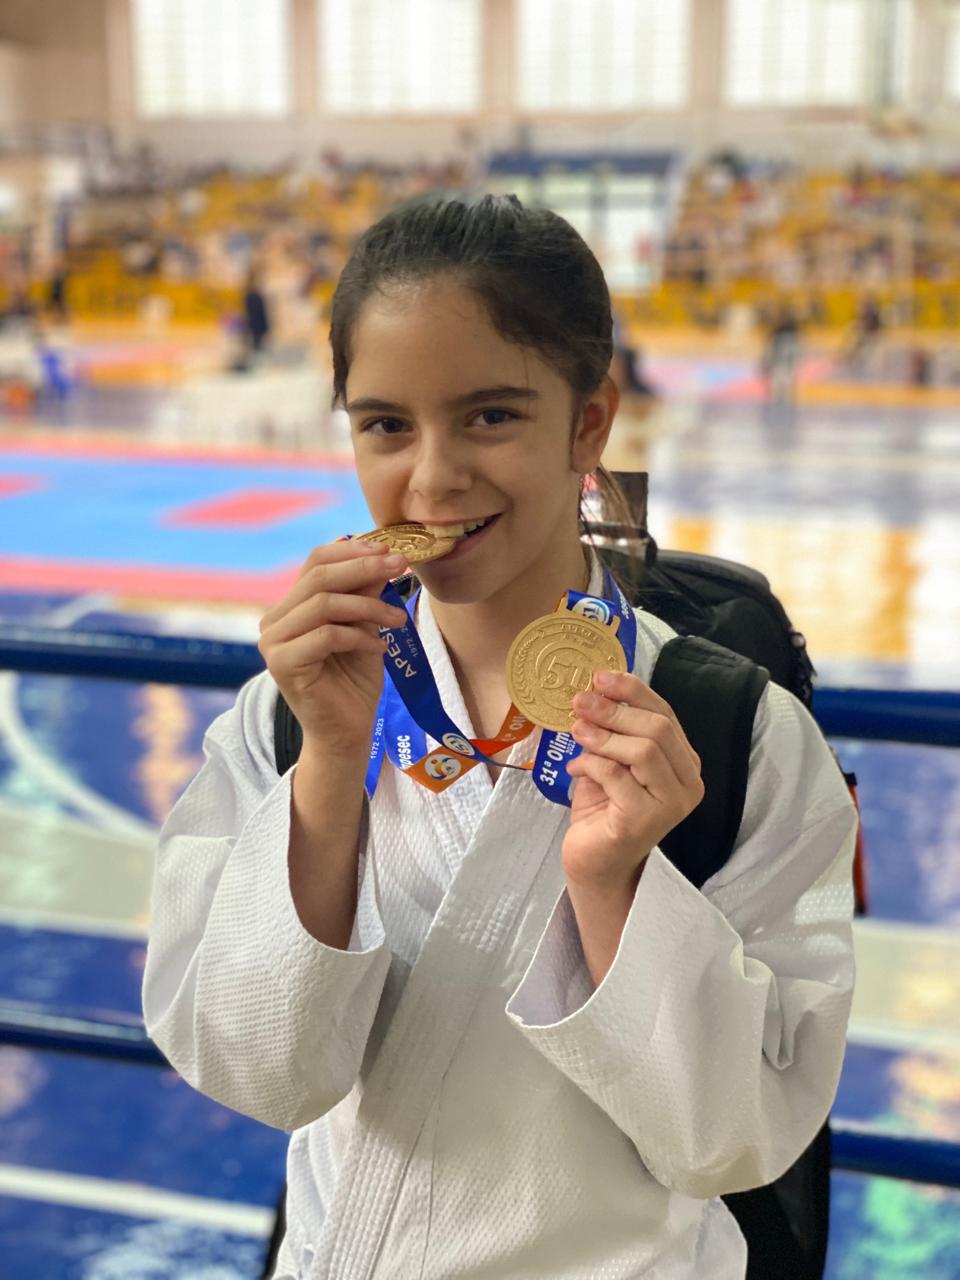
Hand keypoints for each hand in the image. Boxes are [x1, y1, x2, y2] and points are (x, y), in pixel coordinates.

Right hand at [258, 539, 408, 752]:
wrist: (346, 732)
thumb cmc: (354, 681)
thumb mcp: (364, 627)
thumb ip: (365, 594)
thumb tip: (383, 555)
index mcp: (290, 607)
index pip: (315, 562)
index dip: (352, 551)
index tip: (389, 552)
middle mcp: (274, 621)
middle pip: (318, 577)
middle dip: (364, 568)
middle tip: (400, 567)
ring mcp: (273, 643)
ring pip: (324, 604)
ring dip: (368, 607)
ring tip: (398, 621)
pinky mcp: (282, 664)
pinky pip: (326, 635)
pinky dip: (359, 637)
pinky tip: (379, 649)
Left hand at [562, 669, 704, 891]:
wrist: (596, 860)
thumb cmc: (605, 807)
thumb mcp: (613, 759)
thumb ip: (615, 730)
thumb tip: (594, 689)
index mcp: (684, 761)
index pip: (665, 713)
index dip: (633, 691)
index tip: (600, 676)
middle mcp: (688, 782)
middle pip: (658, 729)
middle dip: (615, 710)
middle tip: (579, 701)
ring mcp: (671, 804)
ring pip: (643, 751)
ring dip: (604, 735)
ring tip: (576, 731)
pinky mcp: (645, 820)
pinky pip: (617, 776)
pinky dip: (591, 764)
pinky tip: (575, 768)